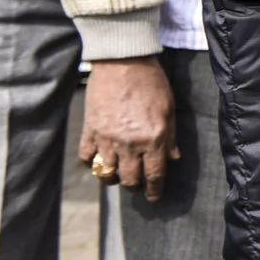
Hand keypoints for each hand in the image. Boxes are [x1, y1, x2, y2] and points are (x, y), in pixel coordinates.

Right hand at [81, 57, 176, 201]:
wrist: (123, 62)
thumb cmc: (152, 82)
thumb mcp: (170, 109)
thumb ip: (172, 136)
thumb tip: (173, 158)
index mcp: (154, 139)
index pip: (154, 174)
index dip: (154, 189)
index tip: (153, 197)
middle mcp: (130, 144)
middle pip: (129, 179)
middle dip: (135, 186)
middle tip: (137, 184)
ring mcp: (107, 139)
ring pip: (106, 174)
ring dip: (113, 178)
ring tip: (118, 175)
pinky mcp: (89, 131)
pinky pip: (87, 158)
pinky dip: (92, 163)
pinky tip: (98, 160)